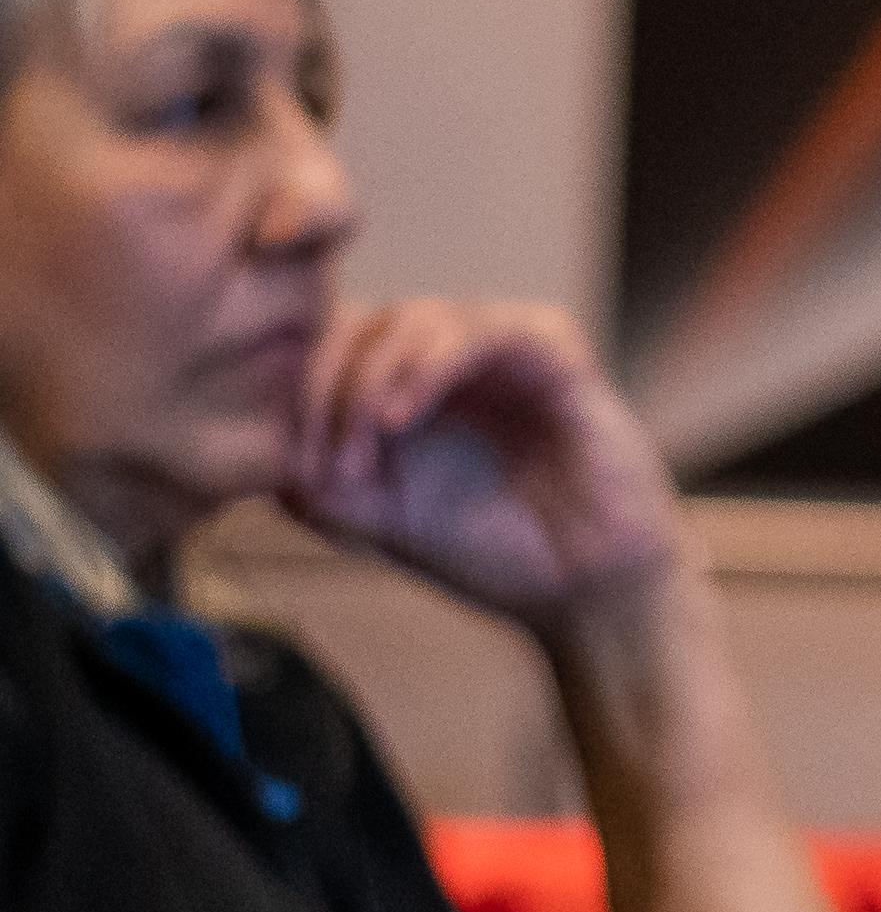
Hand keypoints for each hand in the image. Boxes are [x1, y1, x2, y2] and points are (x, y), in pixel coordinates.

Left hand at [281, 300, 691, 626]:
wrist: (586, 595)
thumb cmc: (496, 557)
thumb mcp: (381, 520)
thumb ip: (321, 484)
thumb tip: (263, 451)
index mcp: (421, 387)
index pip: (339, 344)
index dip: (303, 392)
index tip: (298, 467)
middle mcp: (463, 358)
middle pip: (365, 320)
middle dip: (327, 384)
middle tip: (325, 457)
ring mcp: (511, 351)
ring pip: (415, 316)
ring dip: (370, 377)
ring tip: (365, 441)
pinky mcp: (558, 356)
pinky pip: (483, 328)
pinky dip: (430, 364)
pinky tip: (402, 416)